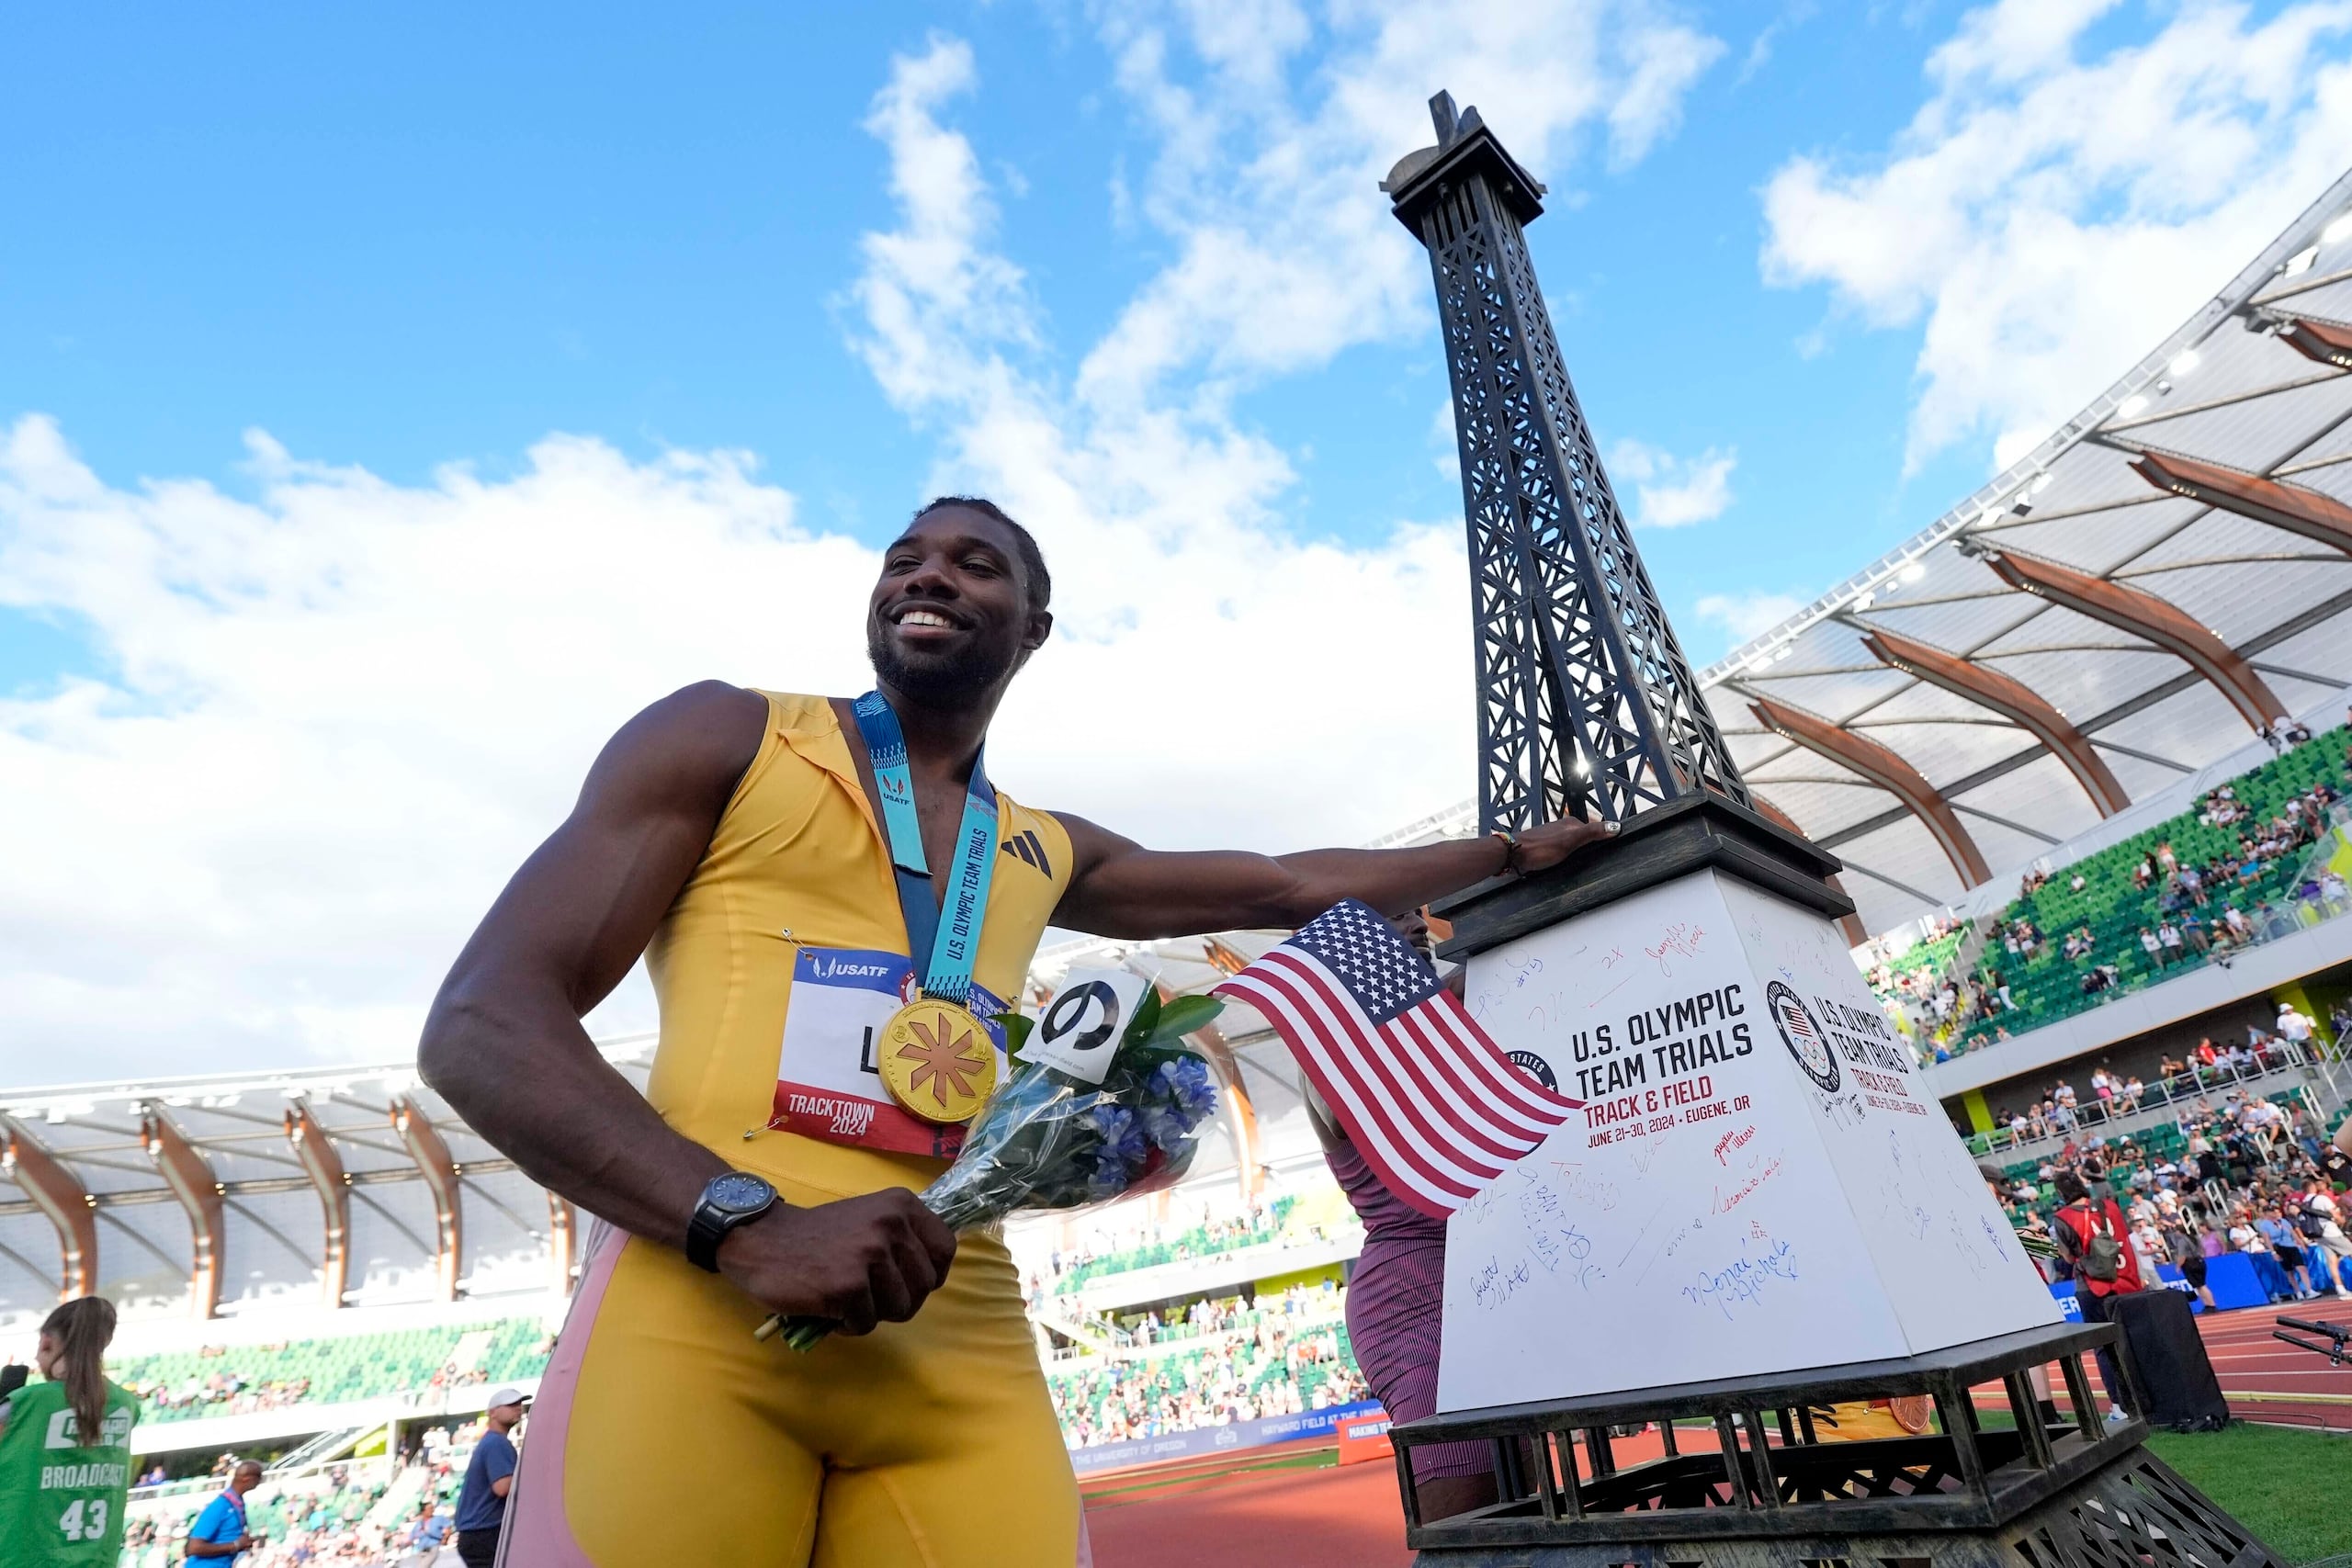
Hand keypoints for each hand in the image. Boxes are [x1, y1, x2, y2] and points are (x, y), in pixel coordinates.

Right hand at [716, 1188, 957, 1335]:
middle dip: (899, 1300)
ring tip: (846, 1297)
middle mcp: (892, 1225)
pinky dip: (847, 1325)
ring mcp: (871, 1255)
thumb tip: (933, 1276)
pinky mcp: (849, 1286)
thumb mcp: (871, 1218)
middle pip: (924, 1287)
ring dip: (873, 1313)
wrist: (762, 1239)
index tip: (907, 1281)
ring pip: (900, 1309)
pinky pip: (866, 1324)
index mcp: (902, 1205)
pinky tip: (828, 1306)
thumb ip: (903, 1238)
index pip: (945, 1250)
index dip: (930, 1274)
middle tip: (868, 1295)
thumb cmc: (818, 1235)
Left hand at [1509, 810, 1616, 874]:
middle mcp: (1562, 829)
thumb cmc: (1538, 847)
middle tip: (1599, 858)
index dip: (1603, 838)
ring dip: (1579, 853)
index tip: (1612, 846)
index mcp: (1571, 824)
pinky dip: (1567, 858)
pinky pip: (1562, 853)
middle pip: (1584, 838)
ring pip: (1573, 846)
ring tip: (1584, 863)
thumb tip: (1615, 826)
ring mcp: (1553, 839)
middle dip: (1591, 847)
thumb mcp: (1570, 840)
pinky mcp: (1545, 849)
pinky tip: (1567, 864)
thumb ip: (1592, 833)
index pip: (1595, 829)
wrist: (1512, 855)